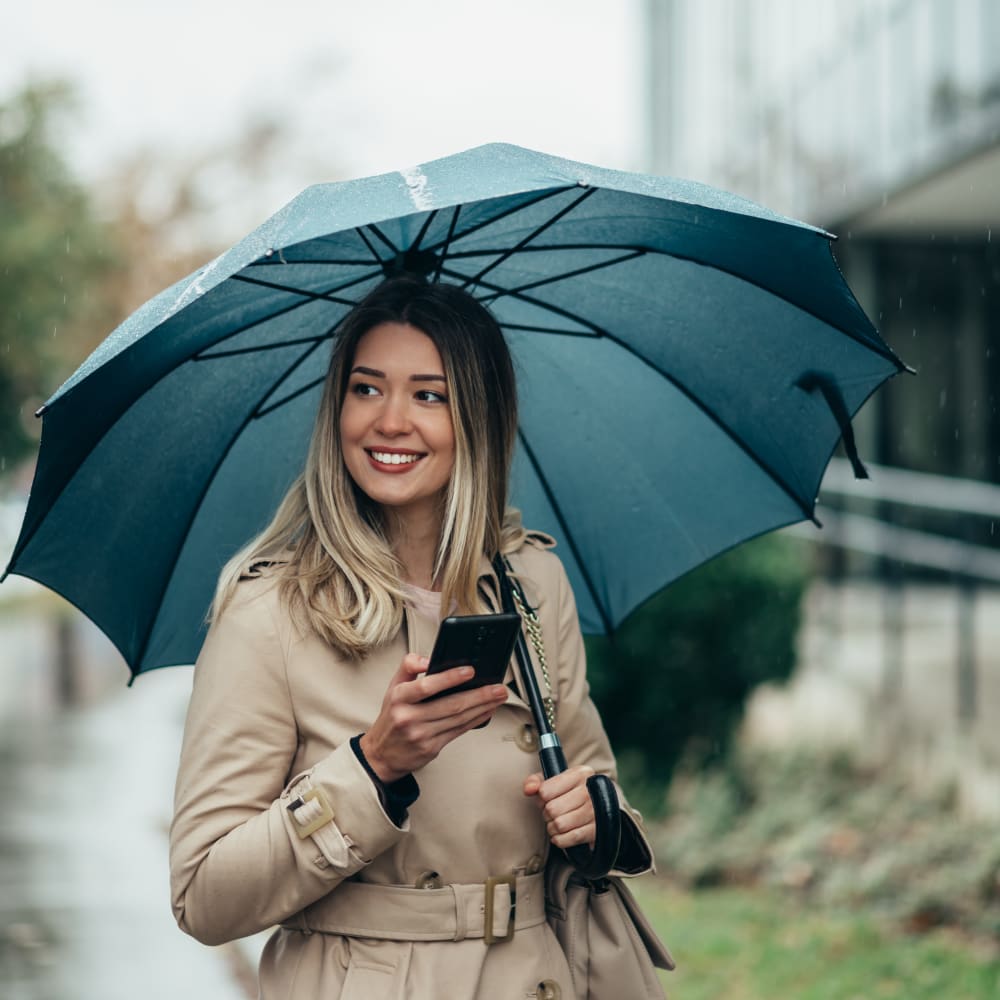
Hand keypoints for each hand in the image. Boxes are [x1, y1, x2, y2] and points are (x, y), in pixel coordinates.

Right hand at [360, 653, 507, 782]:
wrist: (381, 755)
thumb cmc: (392, 716)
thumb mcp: (393, 687)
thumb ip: (409, 666)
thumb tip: (429, 659)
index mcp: (399, 698)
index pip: (426, 686)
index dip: (450, 678)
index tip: (470, 670)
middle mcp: (409, 717)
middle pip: (450, 705)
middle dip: (479, 695)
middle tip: (498, 687)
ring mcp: (421, 735)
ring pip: (458, 719)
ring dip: (483, 707)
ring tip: (498, 696)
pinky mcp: (431, 748)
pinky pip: (458, 731)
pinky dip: (476, 720)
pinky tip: (487, 711)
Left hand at [523, 765, 595, 849]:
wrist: (599, 807)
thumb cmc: (571, 793)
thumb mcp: (555, 780)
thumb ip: (536, 781)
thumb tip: (529, 789)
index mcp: (580, 773)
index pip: (545, 791)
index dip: (541, 798)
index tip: (547, 799)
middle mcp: (590, 791)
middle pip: (551, 809)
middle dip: (547, 814)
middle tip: (553, 812)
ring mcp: (596, 811)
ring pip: (559, 825)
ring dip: (553, 827)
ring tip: (558, 822)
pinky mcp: (597, 830)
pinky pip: (570, 839)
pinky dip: (561, 839)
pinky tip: (563, 833)